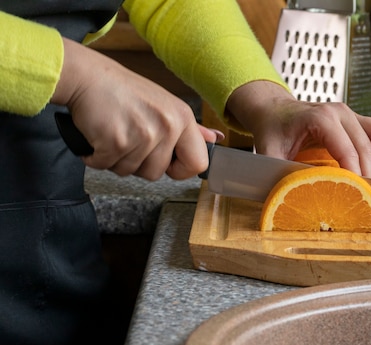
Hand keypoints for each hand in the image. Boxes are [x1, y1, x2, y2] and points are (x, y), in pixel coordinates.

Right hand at [51, 37, 216, 179]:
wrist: (87, 76)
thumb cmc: (124, 91)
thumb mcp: (166, 104)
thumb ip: (191, 128)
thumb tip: (214, 139)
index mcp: (182, 118)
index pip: (198, 163)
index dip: (180, 169)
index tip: (166, 162)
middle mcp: (167, 126)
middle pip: (157, 173)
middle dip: (138, 164)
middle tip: (129, 139)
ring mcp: (142, 135)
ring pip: (130, 172)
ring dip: (116, 160)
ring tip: (115, 134)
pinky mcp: (116, 141)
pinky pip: (106, 166)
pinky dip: (96, 157)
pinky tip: (98, 137)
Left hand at [226, 81, 370, 182]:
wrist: (271, 108)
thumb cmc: (270, 129)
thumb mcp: (268, 153)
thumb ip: (278, 172)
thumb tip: (289, 197)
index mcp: (320, 118)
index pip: (347, 150)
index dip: (355, 174)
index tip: (360, 194)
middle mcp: (339, 113)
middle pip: (366, 145)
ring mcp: (349, 114)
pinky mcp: (355, 119)